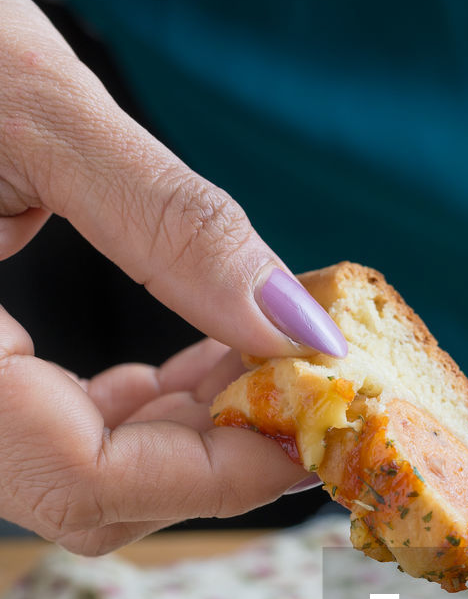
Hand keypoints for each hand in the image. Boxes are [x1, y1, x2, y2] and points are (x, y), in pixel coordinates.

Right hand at [0, 0, 345, 552]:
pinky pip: (62, 429)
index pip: (82, 480)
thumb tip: (297, 326)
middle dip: (214, 457)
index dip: (212, 475)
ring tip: (264, 362)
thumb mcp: (28, 102)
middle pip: (91, 496)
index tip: (308, 426)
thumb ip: (168, 222)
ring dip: (191, 432)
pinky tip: (203, 361)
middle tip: (303, 392)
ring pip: (83, 473)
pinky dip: (147, 409)